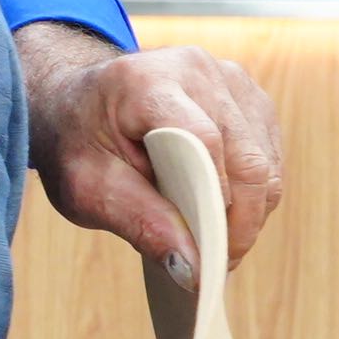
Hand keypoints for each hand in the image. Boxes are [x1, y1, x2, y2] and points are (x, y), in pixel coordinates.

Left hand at [18, 22, 282, 283]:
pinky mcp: (245, 94)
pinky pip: (268, 154)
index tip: (213, 256)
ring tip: (213, 239)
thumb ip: (140, 223)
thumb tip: (194, 269)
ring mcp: (226, 76)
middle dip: (240, 221)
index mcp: (147, 81)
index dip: (217, 202)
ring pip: (265, 160)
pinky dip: (252, 190)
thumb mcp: (85, 188)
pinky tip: (219, 206)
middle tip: (216, 265)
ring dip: (249, 209)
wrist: (70, 101)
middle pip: (246, 157)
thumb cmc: (74, 141)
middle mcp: (195, 69)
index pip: (204, 142)